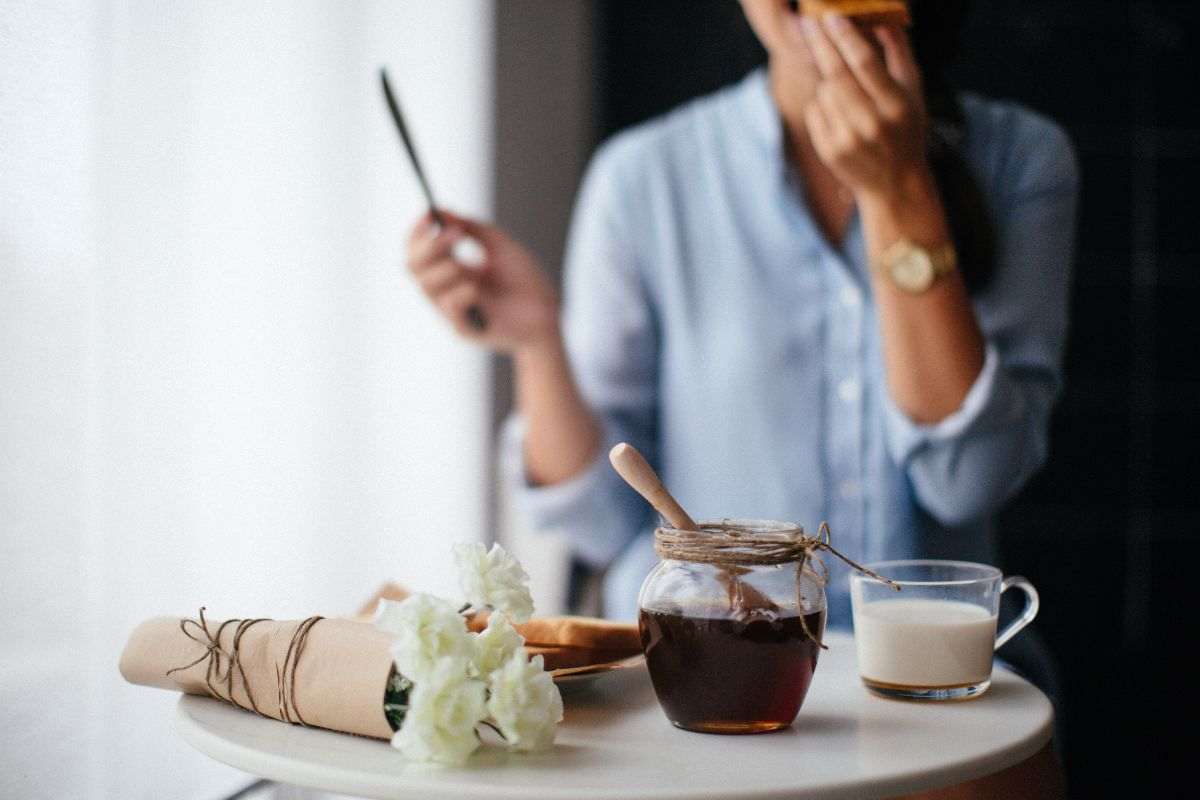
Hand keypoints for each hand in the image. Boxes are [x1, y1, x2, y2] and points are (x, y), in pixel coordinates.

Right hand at [405, 210, 559, 353]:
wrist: (550, 314)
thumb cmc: (527, 281)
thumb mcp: (500, 245)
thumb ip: (472, 227)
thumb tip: (442, 210)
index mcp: (451, 269)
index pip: (418, 251)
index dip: (417, 233)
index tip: (428, 214)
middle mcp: (446, 289)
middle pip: (412, 267)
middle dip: (429, 247)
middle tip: (456, 234)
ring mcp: (452, 311)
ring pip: (425, 286)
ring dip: (446, 269)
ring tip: (468, 267)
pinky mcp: (464, 330)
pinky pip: (448, 309)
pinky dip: (459, 294)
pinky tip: (475, 290)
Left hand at [799, 15, 929, 203]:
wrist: (894, 184)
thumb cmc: (905, 128)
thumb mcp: (912, 91)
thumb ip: (899, 52)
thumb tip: (883, 17)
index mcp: (895, 106)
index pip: (865, 64)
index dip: (845, 38)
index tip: (831, 17)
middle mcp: (870, 124)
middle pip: (836, 75)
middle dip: (820, 45)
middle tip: (808, 22)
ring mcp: (846, 140)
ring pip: (824, 91)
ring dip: (829, 81)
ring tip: (847, 92)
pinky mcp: (828, 151)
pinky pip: (815, 110)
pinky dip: (822, 104)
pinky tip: (840, 115)